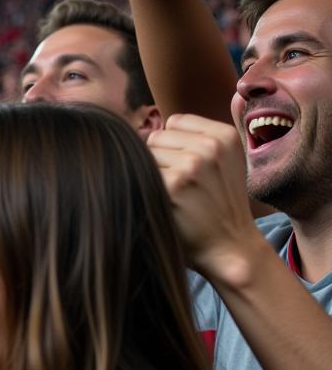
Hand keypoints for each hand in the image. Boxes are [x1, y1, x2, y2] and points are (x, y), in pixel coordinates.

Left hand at [147, 114, 259, 281]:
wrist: (229, 247)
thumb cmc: (220, 207)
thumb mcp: (224, 164)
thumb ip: (196, 141)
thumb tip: (149, 130)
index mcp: (224, 136)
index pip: (174, 122)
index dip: (171, 145)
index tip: (182, 168)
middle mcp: (210, 146)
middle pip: (156, 138)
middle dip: (160, 160)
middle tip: (177, 187)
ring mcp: (191, 164)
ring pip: (146, 155)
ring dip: (151, 175)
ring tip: (171, 196)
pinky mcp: (172, 185)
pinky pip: (140, 174)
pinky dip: (144, 188)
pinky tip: (162, 204)